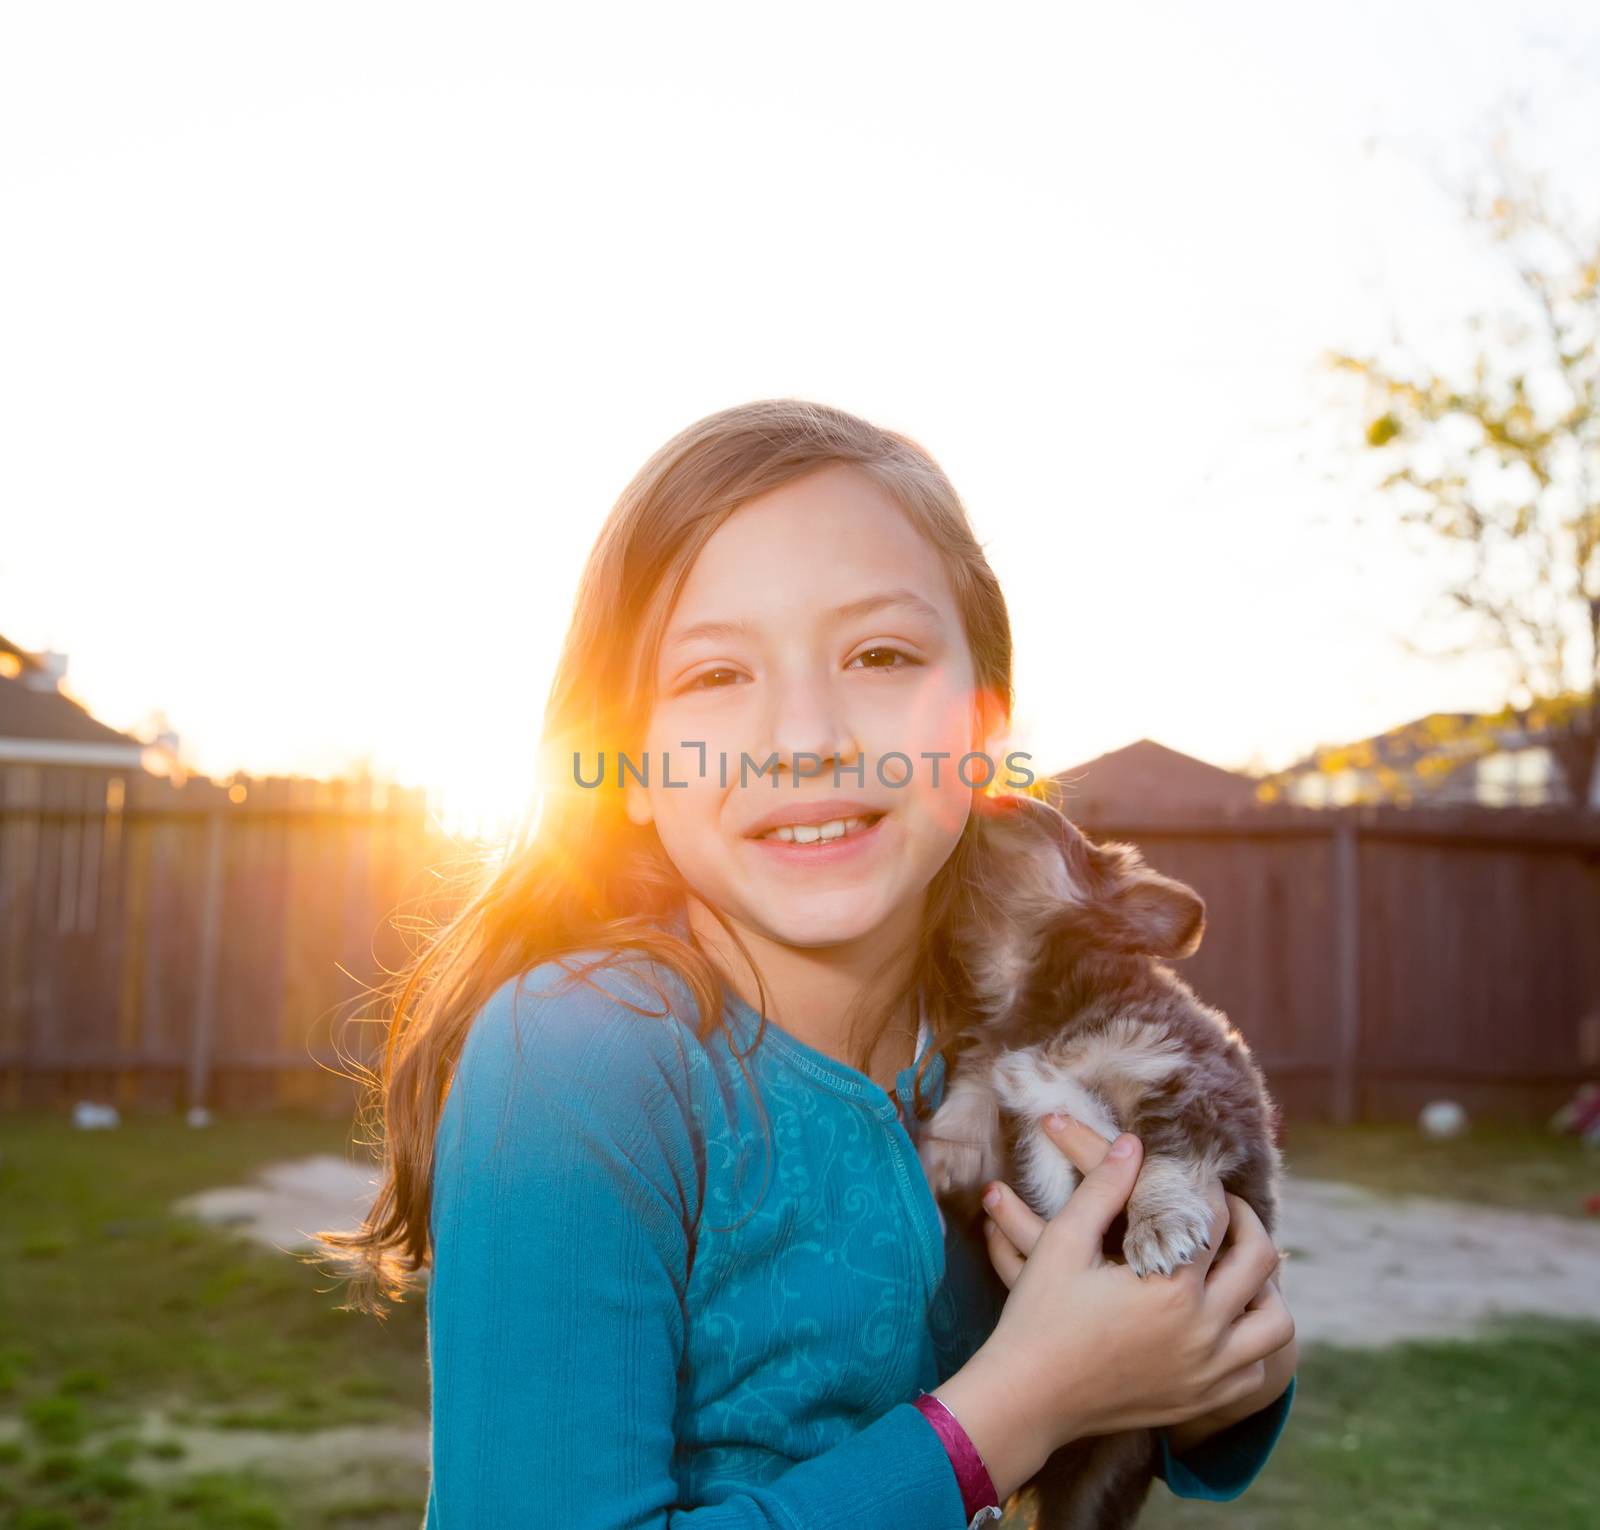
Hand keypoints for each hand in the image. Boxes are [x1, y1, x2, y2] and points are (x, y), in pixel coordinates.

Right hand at [982, 1113, 1297, 1450]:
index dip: (1208, 1189)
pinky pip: (1253, 1371)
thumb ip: (1103, 1188)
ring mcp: (1207, 1372)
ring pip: (1275, 1325)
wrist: (1028, 1398)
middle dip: (1247, 1224)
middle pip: (1260, 1263)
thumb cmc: (1040, 1315)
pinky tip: (1219, 1322)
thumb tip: (1133, 1143)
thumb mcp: (1063, 1241)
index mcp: (1173, 1287)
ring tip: (1233, 1268)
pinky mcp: (1199, 1400)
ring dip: (1264, 1290)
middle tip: (1224, 1209)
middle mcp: (1204, 1331)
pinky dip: (1248, 1343)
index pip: (1216, 1219)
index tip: (1195, 1177)